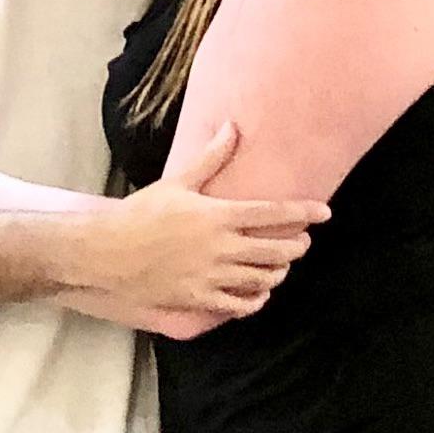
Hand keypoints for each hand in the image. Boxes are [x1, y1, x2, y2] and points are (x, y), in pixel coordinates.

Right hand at [88, 131, 323, 320]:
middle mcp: (221, 248)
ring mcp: (212, 276)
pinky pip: (240, 305)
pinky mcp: (200, 298)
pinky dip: (256, 300)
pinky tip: (258, 293)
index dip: (303, 212)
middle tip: (302, 242)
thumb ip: (210, 158)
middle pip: (276, 250)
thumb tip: (232, 127)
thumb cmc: (141, 214)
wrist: (109, 253)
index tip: (324, 212)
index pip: (273, 213)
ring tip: (280, 265)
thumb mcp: (177, 182)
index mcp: (218, 216)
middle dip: (297, 246)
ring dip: (278, 272)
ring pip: (263, 279)